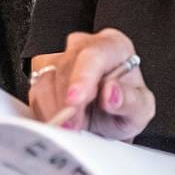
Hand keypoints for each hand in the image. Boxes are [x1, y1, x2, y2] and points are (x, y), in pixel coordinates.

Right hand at [27, 29, 154, 140]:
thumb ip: (131, 102)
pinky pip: (35, 94)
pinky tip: (60, 123)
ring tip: (71, 129)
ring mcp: (60, 59)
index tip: (76, 100)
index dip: (82, 77)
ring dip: (55, 110)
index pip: (94, 54)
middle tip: (75, 127)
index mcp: (113, 46)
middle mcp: (84, 47)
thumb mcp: (140, 110)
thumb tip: (112, 94)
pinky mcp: (42, 76)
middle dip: (67, 102)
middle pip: (66, 66)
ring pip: (46, 80)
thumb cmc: (125, 108)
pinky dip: (45, 113)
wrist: (108, 120)